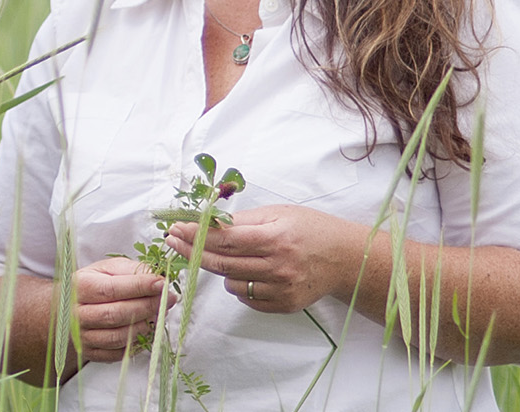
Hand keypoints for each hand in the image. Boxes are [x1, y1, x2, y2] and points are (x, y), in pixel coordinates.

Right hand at [73, 256, 177, 362]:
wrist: (69, 308)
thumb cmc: (94, 284)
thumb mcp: (109, 268)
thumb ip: (131, 270)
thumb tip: (156, 278)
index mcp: (80, 287)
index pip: (112, 289)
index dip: (140, 287)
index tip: (162, 284)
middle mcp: (77, 314)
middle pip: (116, 314)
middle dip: (148, 307)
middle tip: (169, 299)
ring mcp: (82, 336)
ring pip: (118, 336)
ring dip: (145, 326)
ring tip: (159, 314)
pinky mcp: (90, 352)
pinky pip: (118, 352)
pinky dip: (137, 342)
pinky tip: (147, 329)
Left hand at [164, 204, 360, 313]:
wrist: (344, 258)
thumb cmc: (310, 229)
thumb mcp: (280, 213)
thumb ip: (244, 221)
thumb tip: (207, 224)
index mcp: (276, 237)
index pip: (225, 239)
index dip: (196, 235)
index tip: (175, 229)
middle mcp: (278, 265)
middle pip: (221, 264)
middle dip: (193, 252)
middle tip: (175, 242)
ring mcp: (281, 289)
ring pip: (230, 283)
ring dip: (223, 270)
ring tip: (236, 256)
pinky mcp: (283, 306)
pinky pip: (246, 298)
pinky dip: (241, 285)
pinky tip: (252, 272)